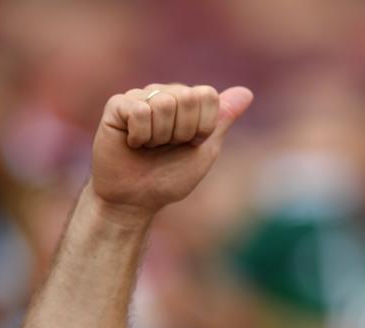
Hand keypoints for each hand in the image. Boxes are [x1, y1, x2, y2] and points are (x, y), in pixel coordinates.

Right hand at [90, 83, 252, 216]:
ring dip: (160, 136)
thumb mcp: (204, 150)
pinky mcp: (117, 105)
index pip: (207, 95)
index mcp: (187, 102)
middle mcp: (164, 94)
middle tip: (167, 146)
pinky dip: (141, 136)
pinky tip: (133, 143)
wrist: (136, 199)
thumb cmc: (169, 177)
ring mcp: (140, 97)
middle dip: (183, 131)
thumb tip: (247, 92)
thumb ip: (222, 120)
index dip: (203, 126)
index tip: (191, 143)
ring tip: (149, 146)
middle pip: (188, 97)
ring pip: (164, 103)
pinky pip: (139, 111)